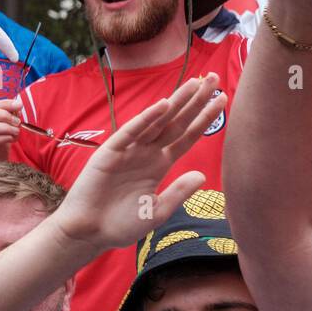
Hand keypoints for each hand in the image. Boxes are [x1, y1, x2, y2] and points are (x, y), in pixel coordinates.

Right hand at [0, 98, 22, 162]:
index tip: (19, 105)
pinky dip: (5, 137)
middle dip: (2, 114)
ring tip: (16, 131)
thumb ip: (6, 116)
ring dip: (4, 126)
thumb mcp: (0, 129)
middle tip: (17, 120)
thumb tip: (17, 105)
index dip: (2, 103)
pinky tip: (12, 139)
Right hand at [53, 73, 225, 252]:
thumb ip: (178, 192)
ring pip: (157, 121)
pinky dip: (146, 118)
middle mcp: (146, 152)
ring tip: (195, 83)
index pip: (186, 136)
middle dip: (195, 100)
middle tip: (214, 78)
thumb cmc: (120, 225)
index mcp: (159, 165)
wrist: (89, 232)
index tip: (222, 100)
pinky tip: (163, 105)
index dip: (204, 119)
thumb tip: (202, 174)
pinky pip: (131, 131)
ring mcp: (129, 150)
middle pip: (176, 122)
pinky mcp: (110, 152)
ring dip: (176, 101)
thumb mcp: (157, 211)